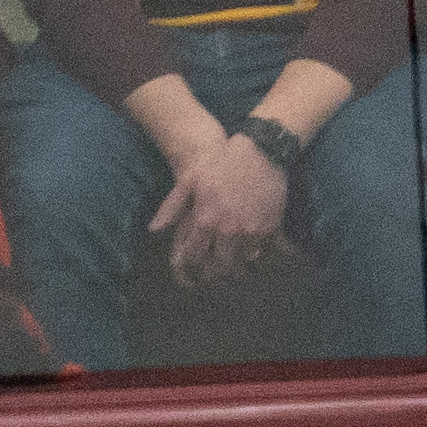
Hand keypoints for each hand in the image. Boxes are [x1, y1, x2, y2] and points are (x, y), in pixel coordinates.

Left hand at [156, 118, 297, 277]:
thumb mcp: (190, 178)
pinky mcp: (272, 227)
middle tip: (212, 275)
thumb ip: (171, 206)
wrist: (263, 150)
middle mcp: (229, 230)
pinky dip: (256, 253)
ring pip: (242, 262)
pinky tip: (253, 251)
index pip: (194, 255)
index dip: (191, 265)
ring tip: (232, 266)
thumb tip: (154, 230)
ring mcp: (252, 231)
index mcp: (206, 220)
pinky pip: (263, 250)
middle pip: (220, 266)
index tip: (191, 268)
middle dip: (214, 274)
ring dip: (236, 266)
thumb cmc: (222, 162)